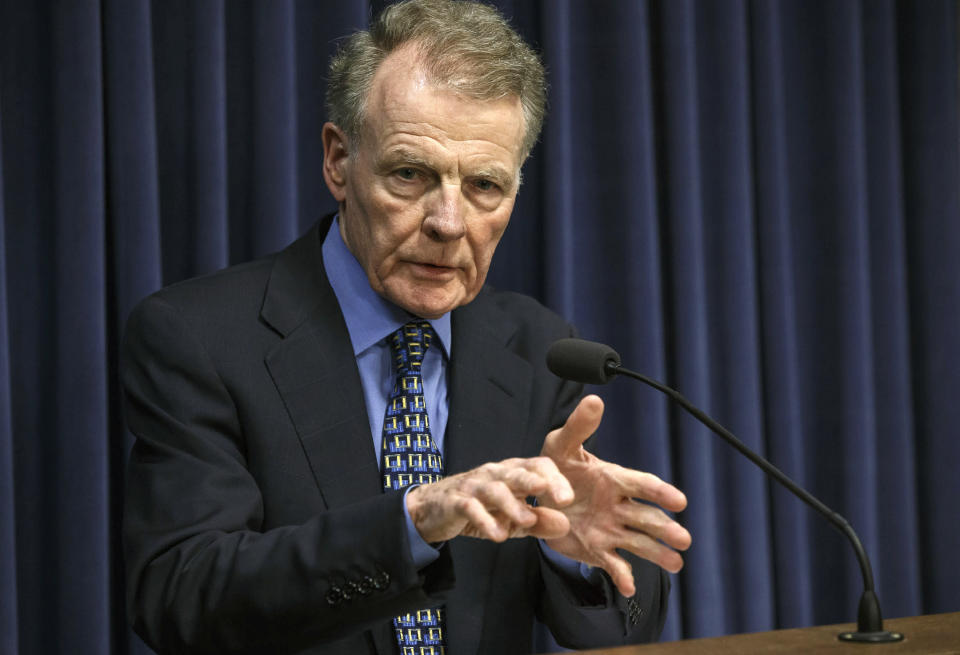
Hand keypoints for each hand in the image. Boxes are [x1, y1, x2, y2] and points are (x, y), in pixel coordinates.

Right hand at [406, 457, 575, 543]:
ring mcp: (473, 486)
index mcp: (511, 472)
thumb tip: (566, 526)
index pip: (537, 466)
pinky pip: (470, 508)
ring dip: (513, 504)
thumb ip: (539, 522)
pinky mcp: (455, 501)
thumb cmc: (480, 509)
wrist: (433, 509)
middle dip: (539, 483)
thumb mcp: (512, 519)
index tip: (570, 499)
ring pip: (495, 489)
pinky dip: (484, 520)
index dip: (555, 479)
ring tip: (528, 520)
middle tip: (562, 498)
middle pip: (518, 472)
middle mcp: (494, 474)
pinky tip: (497, 535)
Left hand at [540, 395, 690, 596]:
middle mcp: (618, 506)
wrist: (537, 494)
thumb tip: (595, 400)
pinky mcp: (597, 549)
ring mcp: (610, 529)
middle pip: (647, 518)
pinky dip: (621, 576)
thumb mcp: (561, 444)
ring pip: (638, 543)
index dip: (659, 492)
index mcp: (613, 479)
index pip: (641, 484)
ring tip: (677, 564)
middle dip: (666, 528)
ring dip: (657, 554)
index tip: (679, 500)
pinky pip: (612, 564)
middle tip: (684, 539)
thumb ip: (579, 426)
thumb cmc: (554, 465)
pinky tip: (629, 588)